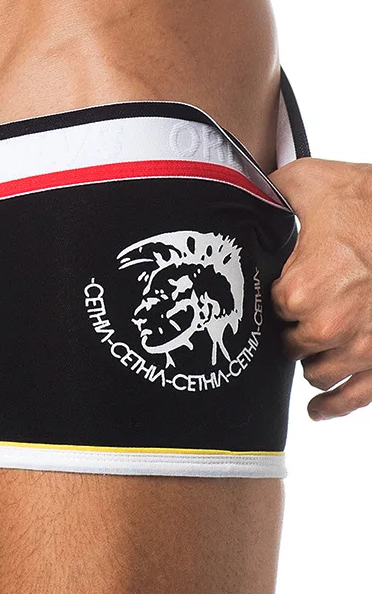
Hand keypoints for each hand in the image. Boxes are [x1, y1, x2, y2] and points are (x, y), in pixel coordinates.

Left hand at [269, 158, 371, 419]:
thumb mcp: (301, 184)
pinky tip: (319, 409)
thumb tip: (234, 197)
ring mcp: (362, 347)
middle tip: (300, 314)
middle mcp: (328, 326)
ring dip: (313, 363)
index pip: (267, 314)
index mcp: (299, 290)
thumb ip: (263, 199)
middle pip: (291, 346)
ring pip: (320, 372)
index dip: (272, 303)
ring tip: (310, 351)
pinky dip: (338, 404)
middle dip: (292, 332)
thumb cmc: (363, 195)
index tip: (278, 293)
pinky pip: (359, 395)